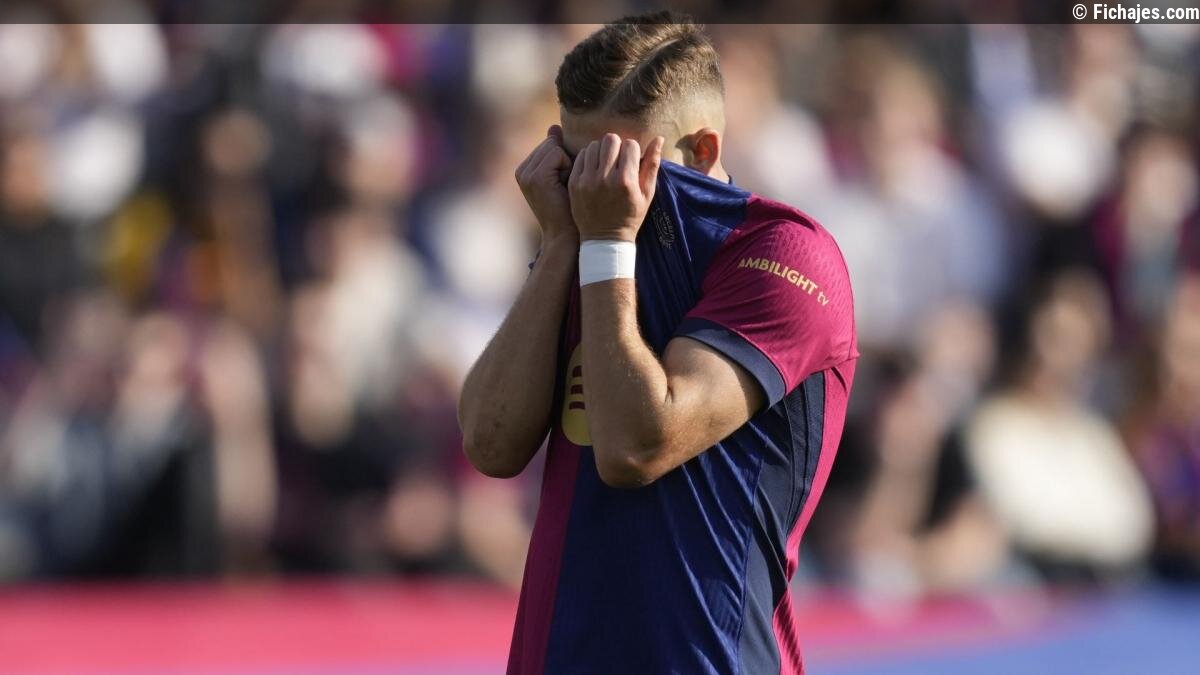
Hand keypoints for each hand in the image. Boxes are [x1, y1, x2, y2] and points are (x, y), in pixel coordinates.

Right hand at [515, 125, 576, 243]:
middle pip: (551, 143)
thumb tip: (554, 127)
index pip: (549, 144)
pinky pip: (557, 153)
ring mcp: (526, 174)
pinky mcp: (535, 177)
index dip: (564, 159)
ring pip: (554, 146)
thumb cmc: (569, 206)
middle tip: (564, 186)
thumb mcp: (562, 175)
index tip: (563, 183)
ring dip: (567, 164)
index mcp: (525, 170)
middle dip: (565, 160)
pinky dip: (567, 166)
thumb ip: (556, 152)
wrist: (565, 233)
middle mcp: (521, 171)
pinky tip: (564, 186)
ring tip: (564, 187)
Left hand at [568, 133, 663, 242]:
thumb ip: (652, 165)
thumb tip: (659, 138)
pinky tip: (594, 169)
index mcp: (625, 181)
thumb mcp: (647, 194)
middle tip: (618, 159)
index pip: (630, 145)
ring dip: (601, 151)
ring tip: (605, 164)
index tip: (631, 161)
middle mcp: (605, 179)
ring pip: (594, 145)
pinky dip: (589, 158)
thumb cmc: (630, 216)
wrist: (604, 239)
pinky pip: (581, 156)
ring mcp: (587, 180)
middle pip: (611, 140)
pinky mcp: (574, 183)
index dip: (633, 151)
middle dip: (617, 146)